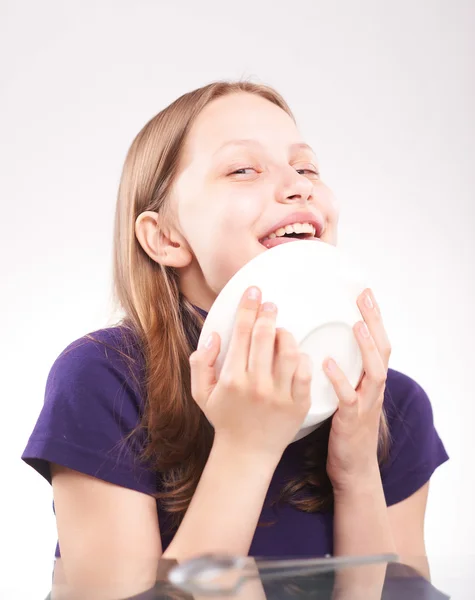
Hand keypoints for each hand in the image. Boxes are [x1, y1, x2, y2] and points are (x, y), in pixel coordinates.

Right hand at [189, 286, 311, 457]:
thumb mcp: (201, 393)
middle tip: (270, 304)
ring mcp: (280, 396)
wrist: (247, 453)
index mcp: (232, 379)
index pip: (242, 333)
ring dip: (285, 334)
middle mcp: (256, 386)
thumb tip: (214, 335)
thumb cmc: (224, 419)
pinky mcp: (298, 405)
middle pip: (265, 337)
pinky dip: (302, 358)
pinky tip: (295, 355)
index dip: (248, 308)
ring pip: (289, 352)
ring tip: (280, 331)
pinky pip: (305, 372)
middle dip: (268, 314)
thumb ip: (201, 363)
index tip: (254, 291)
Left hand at [324, 288, 390, 491]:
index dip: (374, 318)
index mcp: (370, 381)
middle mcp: (373, 389)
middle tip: (364, 298)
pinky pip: (348, 398)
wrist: (353, 469)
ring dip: (367, 347)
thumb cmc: (345, 430)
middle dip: (375, 322)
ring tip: (357, 326)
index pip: (378, 343)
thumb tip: (323, 347)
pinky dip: (340, 380)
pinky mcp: (351, 420)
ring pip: (375, 371)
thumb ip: (343, 373)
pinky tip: (328, 364)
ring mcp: (365, 405)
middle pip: (383, 350)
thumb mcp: (348, 395)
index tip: (365, 293)